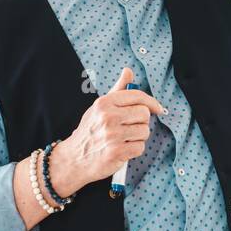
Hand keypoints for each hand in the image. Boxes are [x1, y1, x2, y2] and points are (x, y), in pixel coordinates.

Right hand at [51, 67, 164, 194]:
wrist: (73, 159)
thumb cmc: (89, 131)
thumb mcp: (99, 107)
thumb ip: (117, 90)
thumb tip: (128, 71)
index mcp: (104, 103)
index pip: (137, 96)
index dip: (152, 102)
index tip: (157, 109)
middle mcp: (108, 117)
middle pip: (144, 114)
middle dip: (142, 121)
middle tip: (131, 127)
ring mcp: (112, 135)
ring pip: (145, 131)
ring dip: (139, 137)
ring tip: (125, 139)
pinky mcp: (116, 152)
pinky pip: (140, 147)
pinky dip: (135, 150)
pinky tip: (123, 149)